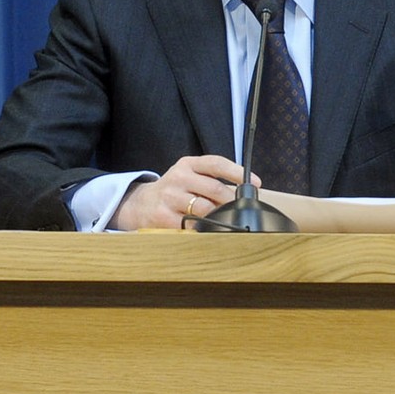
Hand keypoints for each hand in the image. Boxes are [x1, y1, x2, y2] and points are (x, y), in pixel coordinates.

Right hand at [110, 155, 256, 229]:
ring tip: (223, 220)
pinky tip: (206, 230)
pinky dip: (203, 229)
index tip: (256, 183)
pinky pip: (191, 225)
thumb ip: (212, 179)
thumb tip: (245, 192)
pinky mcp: (162, 217)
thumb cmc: (174, 190)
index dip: (238, 173)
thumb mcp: (189, 176)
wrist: (139, 205)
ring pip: (205, 208)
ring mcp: (169, 197)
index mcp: (188, 164)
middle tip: (239, 209)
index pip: (217, 163)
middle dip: (231, 200)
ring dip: (219, 216)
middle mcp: (178, 177)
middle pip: (215, 188)